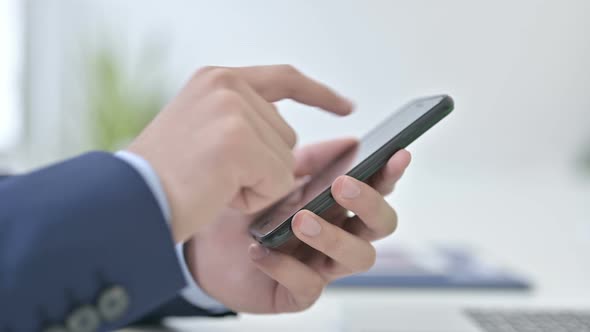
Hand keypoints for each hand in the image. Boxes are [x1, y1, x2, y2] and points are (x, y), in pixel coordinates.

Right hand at [127, 65, 352, 242]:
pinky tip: (220, 194)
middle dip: (264, 165)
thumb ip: (246, 124)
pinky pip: (278, 181)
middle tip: (216, 174)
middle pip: (287, 135)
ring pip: (285, 159)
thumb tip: (293, 145)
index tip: (345, 105)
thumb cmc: (163, 177)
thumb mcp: (203, 133)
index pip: (284, 79)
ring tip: (213, 182)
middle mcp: (226, 86)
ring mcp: (232, 111)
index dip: (318, 94)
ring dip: (258, 183)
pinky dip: (255, 198)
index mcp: (217, 80)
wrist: (129, 202)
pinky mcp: (238, 141)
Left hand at [185, 139, 410, 312]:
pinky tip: (261, 251)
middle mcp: (339, 235)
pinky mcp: (297, 293)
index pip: (378, 190)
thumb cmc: (249, 208)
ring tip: (301, 220)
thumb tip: (350, 142)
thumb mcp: (277, 176)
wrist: (206, 243)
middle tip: (342, 185)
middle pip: (379, 226)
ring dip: (333, 237)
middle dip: (369, 204)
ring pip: (356, 258)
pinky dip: (286, 267)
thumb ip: (313, 160)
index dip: (391, 174)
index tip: (396, 154)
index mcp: (339, 205)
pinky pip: (308, 286)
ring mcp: (321, 266)